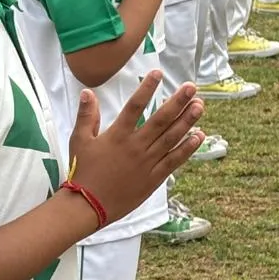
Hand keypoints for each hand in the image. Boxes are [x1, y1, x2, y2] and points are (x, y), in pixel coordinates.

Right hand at [68, 75, 203, 225]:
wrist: (88, 205)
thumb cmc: (82, 172)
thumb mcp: (79, 141)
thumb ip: (86, 116)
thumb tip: (88, 93)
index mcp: (117, 135)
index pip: (135, 106)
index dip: (147, 88)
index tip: (158, 74)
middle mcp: (135, 146)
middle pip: (161, 120)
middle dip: (178, 102)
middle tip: (191, 87)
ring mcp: (147, 162)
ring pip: (171, 138)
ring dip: (187, 121)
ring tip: (199, 106)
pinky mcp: (154, 178)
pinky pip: (174, 160)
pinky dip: (187, 148)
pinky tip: (198, 136)